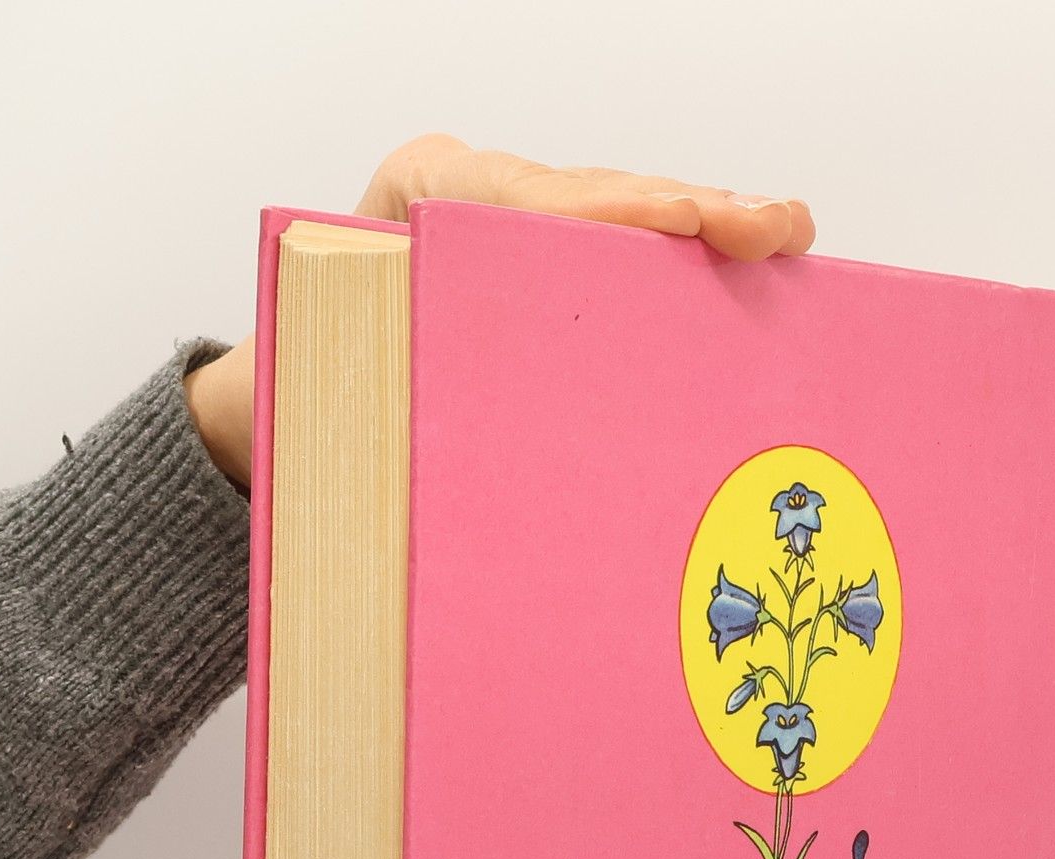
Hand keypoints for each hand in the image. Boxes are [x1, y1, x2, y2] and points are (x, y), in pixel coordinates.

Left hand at [187, 135, 815, 486]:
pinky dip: (672, 262)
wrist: (275, 397)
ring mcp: (499, 211)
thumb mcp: (363, 402)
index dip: (637, 213)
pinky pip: (607, 247)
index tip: (705, 226)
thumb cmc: (316, 403)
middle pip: (600, 197)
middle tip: (777, 228)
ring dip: (698, 234)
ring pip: (615, 216)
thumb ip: (434, 405)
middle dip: (694, 212)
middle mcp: (465, 189)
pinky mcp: (523, 244)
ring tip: (779, 236)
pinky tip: (740, 265)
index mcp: (419, 204)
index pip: (547, 202)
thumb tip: (534, 472)